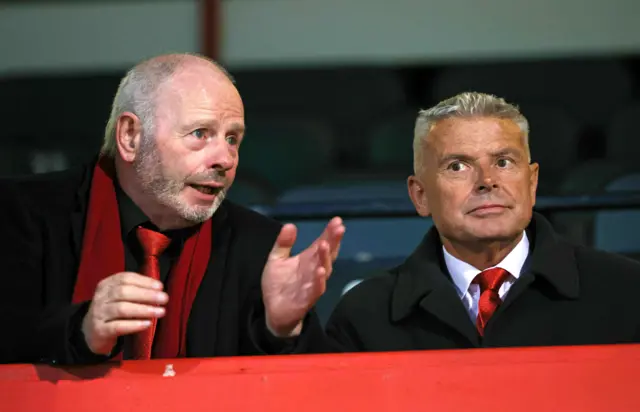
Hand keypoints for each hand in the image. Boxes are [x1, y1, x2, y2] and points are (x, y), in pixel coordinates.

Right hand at [81, 272, 167, 355]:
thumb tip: (158, 289)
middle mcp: (101, 297)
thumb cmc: (111, 311)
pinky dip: (134, 325)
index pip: (125, 278)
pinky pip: (117, 327)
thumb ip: (134, 290)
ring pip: (122, 309)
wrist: (89, 332)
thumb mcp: (118, 297)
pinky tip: (147, 324)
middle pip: (124, 292)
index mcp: (106, 285)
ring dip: (143, 309)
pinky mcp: (100, 330)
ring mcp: (98, 314)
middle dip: (146, 294)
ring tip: (160, 311)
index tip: (160, 286)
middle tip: (164, 298)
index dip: (144, 281)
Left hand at [261, 217, 344, 336]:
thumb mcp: (276, 259)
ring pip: (324, 270)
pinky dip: (319, 281)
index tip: (337, 220)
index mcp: (308, 259)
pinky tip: (321, 272)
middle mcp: (314, 270)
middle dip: (333, 241)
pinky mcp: (307, 299)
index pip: (322, 243)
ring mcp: (312, 285)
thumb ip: (283, 243)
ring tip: (325, 245)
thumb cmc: (279, 284)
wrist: (274, 311)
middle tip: (339, 228)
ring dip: (325, 258)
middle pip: (326, 254)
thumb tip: (290, 225)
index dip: (330, 232)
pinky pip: (316, 290)